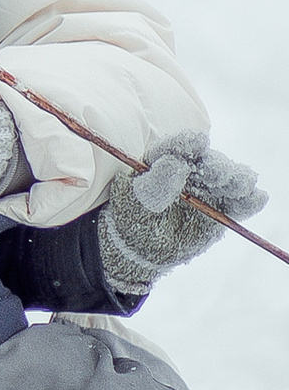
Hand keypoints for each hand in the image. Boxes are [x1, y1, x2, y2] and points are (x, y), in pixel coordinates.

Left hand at [98, 134, 266, 293]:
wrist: (141, 246)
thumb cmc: (133, 216)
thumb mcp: (137, 200)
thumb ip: (156, 182)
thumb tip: (176, 163)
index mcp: (162, 160)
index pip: (176, 147)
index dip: (187, 144)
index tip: (198, 142)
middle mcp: (190, 169)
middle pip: (208, 162)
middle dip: (214, 166)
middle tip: (215, 174)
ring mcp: (208, 188)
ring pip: (227, 180)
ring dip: (235, 180)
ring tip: (239, 185)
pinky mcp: (223, 208)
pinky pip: (239, 203)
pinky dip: (249, 201)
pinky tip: (256, 197)